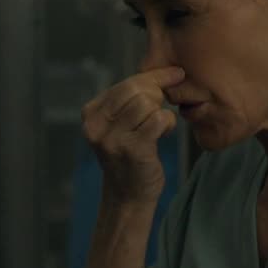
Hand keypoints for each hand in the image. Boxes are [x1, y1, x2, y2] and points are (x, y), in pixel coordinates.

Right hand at [82, 67, 184, 204]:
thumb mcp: (120, 124)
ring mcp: (112, 139)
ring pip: (146, 103)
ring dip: (160, 112)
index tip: (176, 73)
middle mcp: (96, 125)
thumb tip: (171, 71)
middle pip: (136, 90)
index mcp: (91, 113)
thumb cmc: (129, 155)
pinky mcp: (131, 150)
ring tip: (158, 126)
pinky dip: (167, 124)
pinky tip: (163, 134)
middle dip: (157, 94)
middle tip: (161, 108)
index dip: (154, 77)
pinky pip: (158, 120)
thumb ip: (132, 99)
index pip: (125, 83)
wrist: (127, 196)